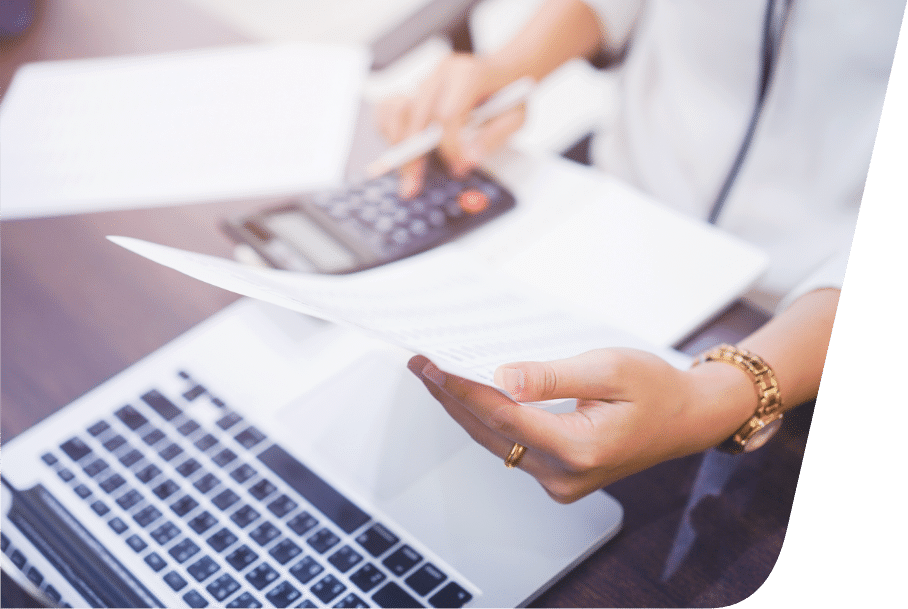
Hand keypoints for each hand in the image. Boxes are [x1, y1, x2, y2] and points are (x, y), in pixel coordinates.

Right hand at [376, 53, 526, 197]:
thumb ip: (493, 138)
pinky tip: (396, 150)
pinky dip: (388, 129)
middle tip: (413, 186)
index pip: (448, 114)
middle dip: (414, 156)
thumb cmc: (509, 96)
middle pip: (416, 115)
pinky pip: (388, 107)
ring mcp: (425, 80)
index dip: (450, 147)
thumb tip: (467, 160)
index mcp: (468, 74)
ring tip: (404, 174)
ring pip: (397, 110)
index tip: (458, 168)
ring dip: (397, 145)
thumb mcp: (516, 118)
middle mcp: (441, 73)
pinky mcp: (415, 89)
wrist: (504, 75)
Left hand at [407, 349, 754, 502]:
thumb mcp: (609, 369)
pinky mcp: (558, 477)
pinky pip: (512, 447)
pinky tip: (472, 395)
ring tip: (437, 375)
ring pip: (497, 442)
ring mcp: (559, 482)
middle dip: (453, 397)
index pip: (503, 416)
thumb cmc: (656, 390)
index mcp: (579, 449)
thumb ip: (552, 376)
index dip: (462, 389)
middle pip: (491, 433)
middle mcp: (564, 475)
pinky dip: (489, 420)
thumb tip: (501, 378)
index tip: (430, 365)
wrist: (687, 419)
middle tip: (421, 363)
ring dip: (466, 410)